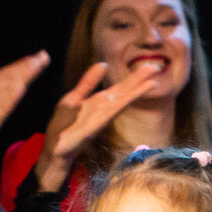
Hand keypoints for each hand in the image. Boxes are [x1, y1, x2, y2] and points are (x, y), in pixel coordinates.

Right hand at [0, 51, 49, 167]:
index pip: (1, 74)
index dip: (18, 65)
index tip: (35, 57)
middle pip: (5, 79)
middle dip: (25, 68)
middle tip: (43, 57)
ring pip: (5, 90)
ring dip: (21, 77)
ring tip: (36, 66)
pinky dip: (10, 98)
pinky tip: (21, 89)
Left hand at [34, 63, 162, 191]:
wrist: (54, 148)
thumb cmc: (63, 126)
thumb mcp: (74, 98)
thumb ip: (88, 82)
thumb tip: (103, 64)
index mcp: (100, 101)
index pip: (121, 87)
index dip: (135, 77)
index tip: (149, 67)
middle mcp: (104, 109)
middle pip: (125, 91)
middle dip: (140, 80)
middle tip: (156, 68)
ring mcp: (101, 117)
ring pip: (122, 100)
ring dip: (137, 91)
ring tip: (153, 81)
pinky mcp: (94, 125)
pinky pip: (109, 111)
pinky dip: (120, 103)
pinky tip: (130, 96)